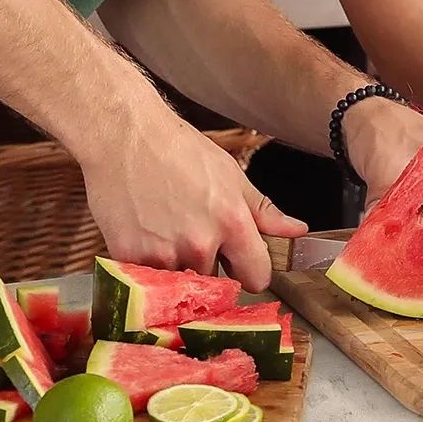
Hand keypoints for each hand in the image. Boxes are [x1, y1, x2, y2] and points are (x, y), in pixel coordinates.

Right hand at [81, 118, 304, 292]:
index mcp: (232, 223)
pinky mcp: (129, 259)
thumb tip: (297, 231)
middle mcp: (199, 244)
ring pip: (181, 283)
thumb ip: (265, 211)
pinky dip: (149, 266)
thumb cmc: (180, 151)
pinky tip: (146, 236)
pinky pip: (148, 280)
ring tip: (168, 232)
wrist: (125, 138)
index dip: (251, 272)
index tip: (243, 265)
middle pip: (216, 281)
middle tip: (195, 233)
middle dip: (211, 265)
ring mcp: (162, 255)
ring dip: (178, 268)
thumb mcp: (232, 175)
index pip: (256, 277)